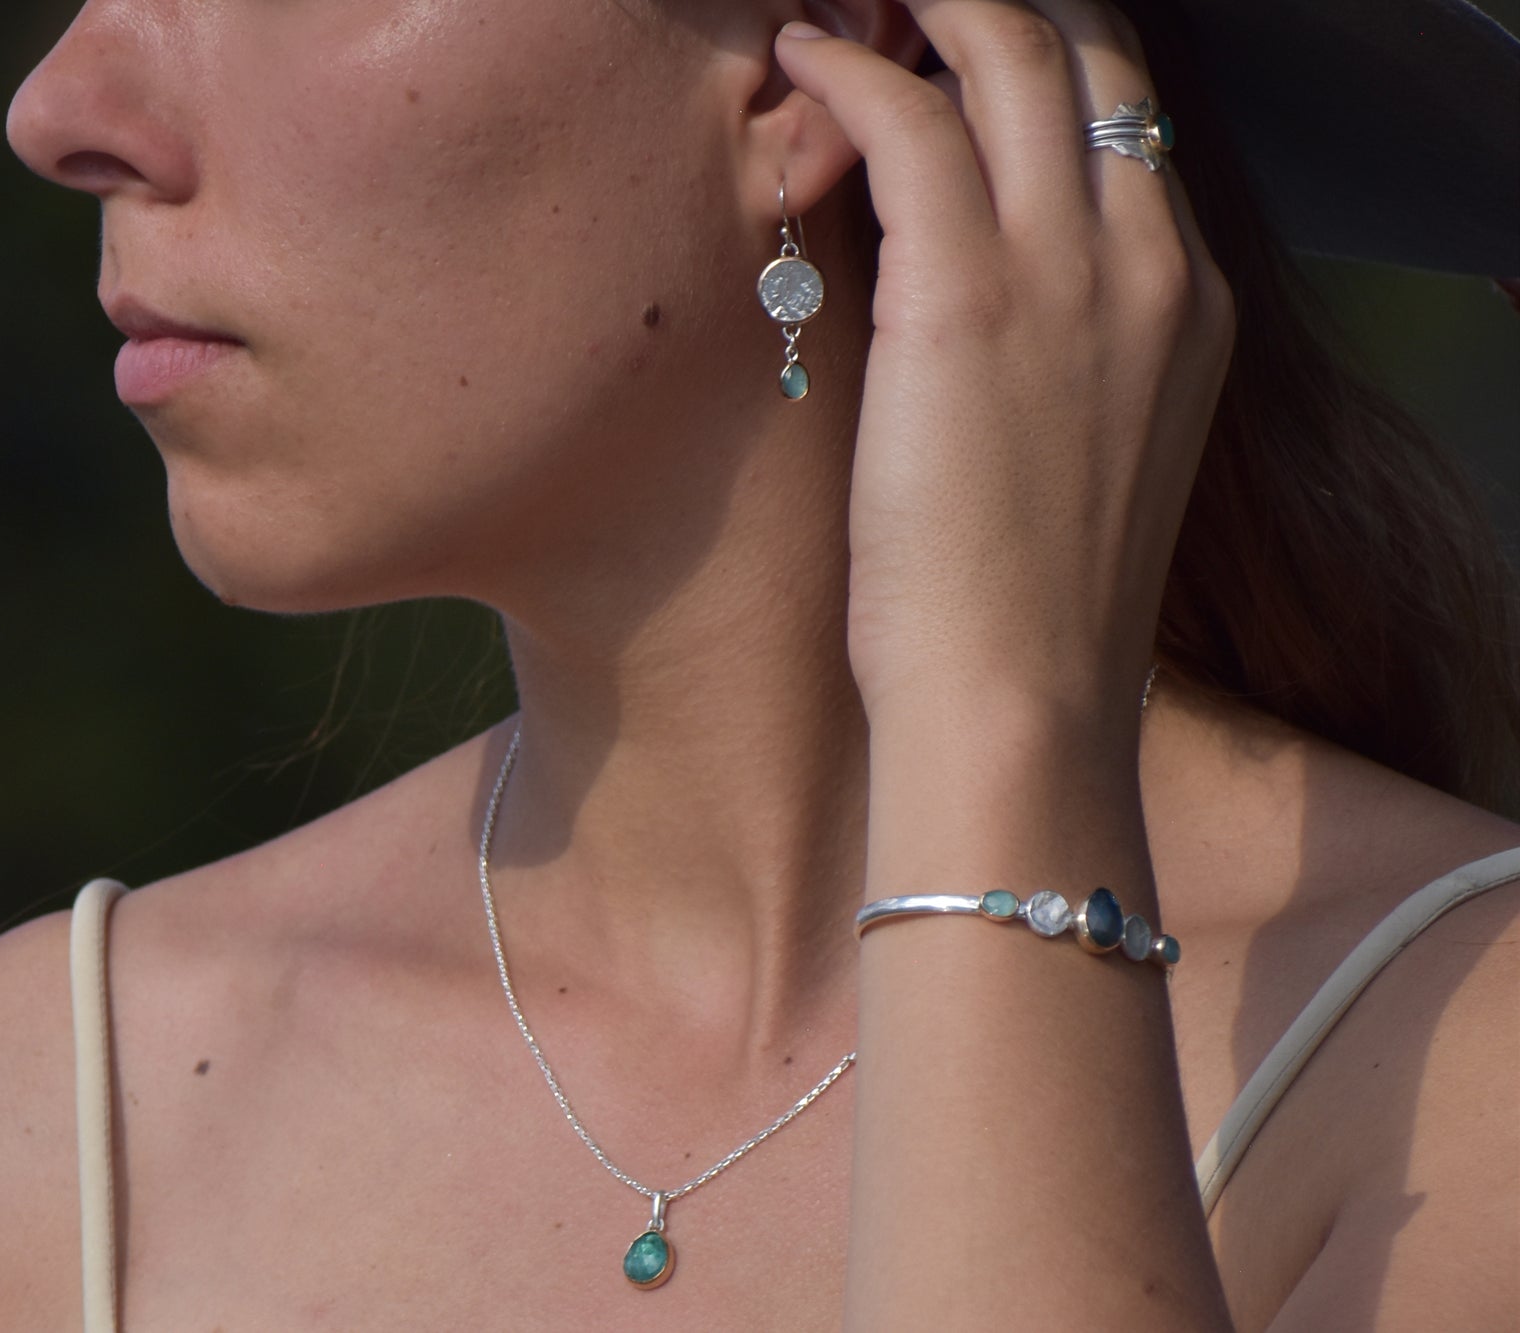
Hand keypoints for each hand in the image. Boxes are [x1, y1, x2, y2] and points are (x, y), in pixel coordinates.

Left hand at [775, 0, 1234, 725]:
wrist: (1020, 702)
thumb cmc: (1024, 605)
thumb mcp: (1088, 452)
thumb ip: (1067, 349)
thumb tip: (977, 292)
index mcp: (1189, 300)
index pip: (1129, 115)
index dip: (1046, 49)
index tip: (961, 37)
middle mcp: (1150, 262)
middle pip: (1088, 48)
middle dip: (995, 0)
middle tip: (908, 2)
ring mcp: (1070, 271)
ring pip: (1008, 50)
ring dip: (923, 3)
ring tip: (847, 6)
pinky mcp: (966, 296)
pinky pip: (909, 119)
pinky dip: (851, 68)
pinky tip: (801, 55)